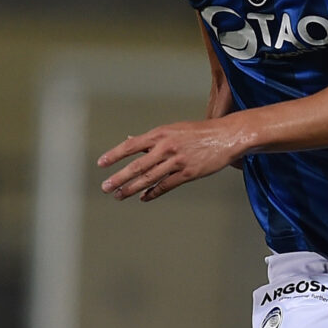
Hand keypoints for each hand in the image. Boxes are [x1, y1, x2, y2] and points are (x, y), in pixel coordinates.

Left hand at [97, 119, 244, 201]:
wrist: (226, 136)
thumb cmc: (197, 132)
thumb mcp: (172, 130)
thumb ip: (150, 139)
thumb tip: (129, 140)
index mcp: (160, 134)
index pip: (131, 145)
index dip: (114, 155)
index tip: (101, 164)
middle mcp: (166, 147)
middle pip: (137, 166)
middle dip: (119, 178)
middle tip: (105, 187)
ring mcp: (177, 161)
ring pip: (149, 178)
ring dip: (132, 188)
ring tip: (119, 195)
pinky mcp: (188, 173)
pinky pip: (166, 185)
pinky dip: (153, 193)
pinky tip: (143, 198)